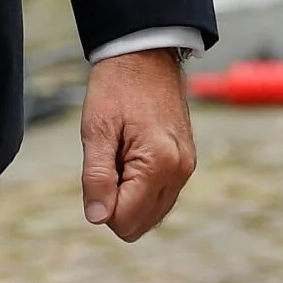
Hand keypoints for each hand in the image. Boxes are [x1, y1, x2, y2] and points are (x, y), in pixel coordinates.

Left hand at [81, 48, 195, 241]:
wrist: (146, 57)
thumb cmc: (117, 88)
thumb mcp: (96, 131)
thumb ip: (96, 178)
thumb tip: (97, 218)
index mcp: (158, 165)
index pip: (125, 220)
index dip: (100, 205)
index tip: (97, 171)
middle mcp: (180, 172)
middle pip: (140, 224)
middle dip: (115, 204)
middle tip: (108, 163)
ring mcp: (186, 169)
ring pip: (151, 215)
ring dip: (128, 196)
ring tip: (120, 157)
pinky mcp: (186, 164)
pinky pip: (160, 197)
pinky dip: (140, 188)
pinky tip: (130, 158)